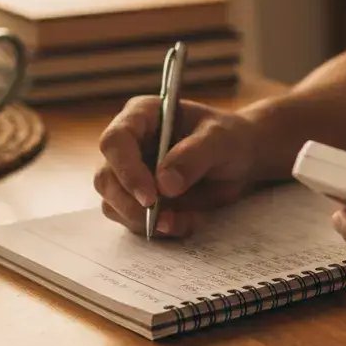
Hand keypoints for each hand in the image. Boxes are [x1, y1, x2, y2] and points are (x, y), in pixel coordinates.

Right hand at [95, 97, 260, 236]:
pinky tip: (186, 223)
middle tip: (163, 218)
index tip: (150, 197)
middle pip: (106, 178)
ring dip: (144, 221)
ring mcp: (130, 174)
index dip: (126, 170)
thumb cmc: (228, 138)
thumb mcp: (220, 140)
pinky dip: (160, 229)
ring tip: (182, 220)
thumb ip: (194, 156)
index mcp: (141, 116)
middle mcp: (129, 145)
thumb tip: (165, 184)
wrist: (239, 159)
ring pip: (114, 205)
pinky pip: (135, 222)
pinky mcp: (139, 199)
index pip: (115, 141)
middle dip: (130, 204)